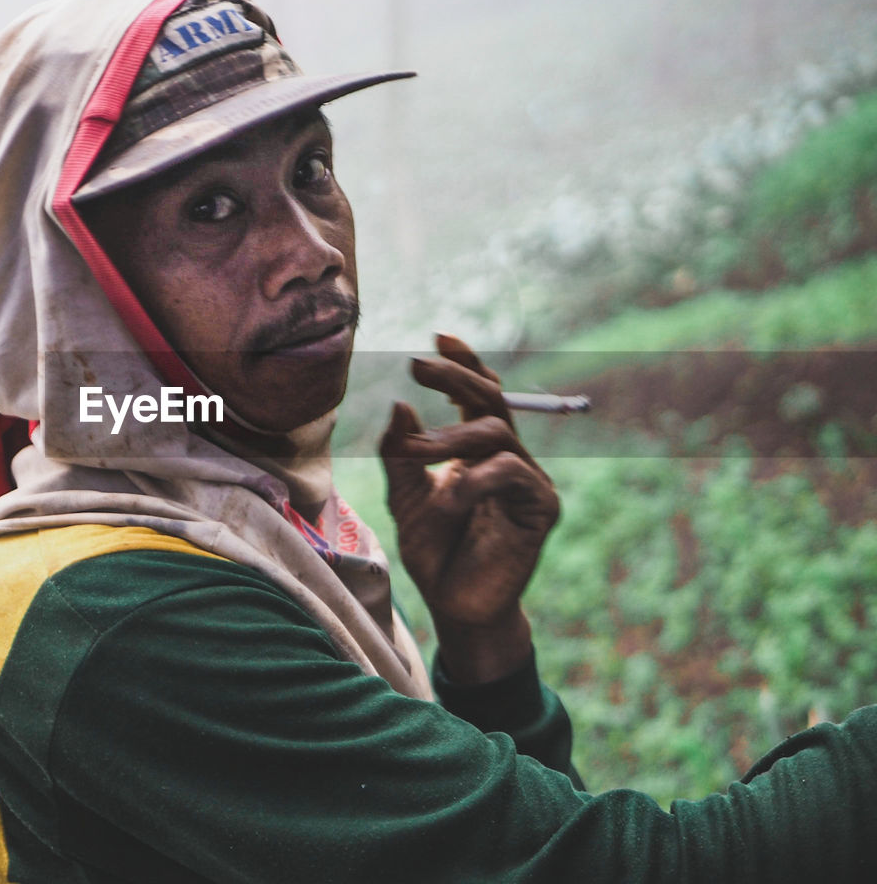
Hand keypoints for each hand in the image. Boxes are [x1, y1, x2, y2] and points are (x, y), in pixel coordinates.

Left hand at [379, 334, 558, 683]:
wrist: (454, 604)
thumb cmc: (434, 550)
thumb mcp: (404, 495)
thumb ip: (400, 452)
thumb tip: (400, 403)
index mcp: (479, 450)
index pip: (478, 395)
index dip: (465, 363)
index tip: (439, 337)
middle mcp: (507, 458)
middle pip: (492, 400)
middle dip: (456, 378)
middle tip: (419, 365)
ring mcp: (527, 481)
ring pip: (495, 432)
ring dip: (449, 437)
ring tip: (415, 453)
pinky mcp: (541, 507)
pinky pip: (510, 472)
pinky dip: (473, 480)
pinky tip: (449, 498)